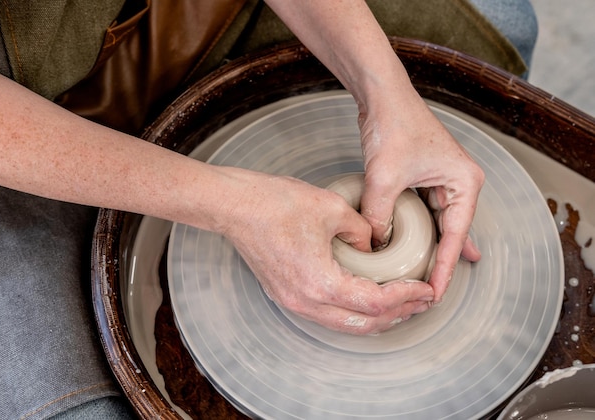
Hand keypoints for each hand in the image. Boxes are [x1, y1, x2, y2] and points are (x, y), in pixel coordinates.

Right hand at [219, 169, 434, 333]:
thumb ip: (361, 230)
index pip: (377, 303)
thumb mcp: (332, 208)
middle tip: (421, 302)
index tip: (426, 289)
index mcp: (321, 283)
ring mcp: (294, 302)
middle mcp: (306, 302)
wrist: (233, 207)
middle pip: (364, 324)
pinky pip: (327, 315)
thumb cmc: (274, 204)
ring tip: (401, 304)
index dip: (407, 297)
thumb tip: (373, 244)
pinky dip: (353, 312)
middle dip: (398, 314)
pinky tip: (366, 299)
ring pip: (345, 325)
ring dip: (376, 317)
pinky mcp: (287, 294)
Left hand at [358, 91, 483, 302]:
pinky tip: (419, 247)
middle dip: (440, 261)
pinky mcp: (424, 175)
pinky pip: (424, 211)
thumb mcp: (384, 179)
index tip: (436, 293)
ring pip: (437, 223)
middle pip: (451, 232)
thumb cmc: (393, 126)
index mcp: (464, 183)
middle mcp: (460, 182)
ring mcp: (442, 178)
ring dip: (431, 248)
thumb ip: (378, 217)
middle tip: (428, 292)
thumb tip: (373, 246)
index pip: (455, 236)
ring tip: (429, 278)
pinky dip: (419, 230)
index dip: (445, 268)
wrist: (382, 95)